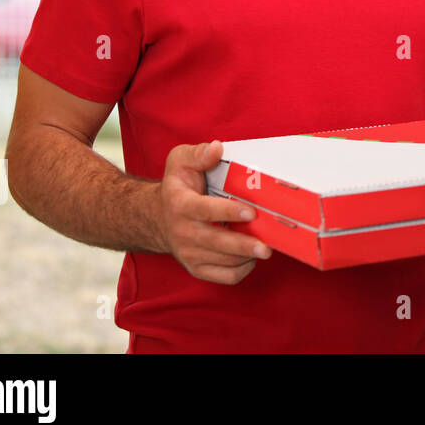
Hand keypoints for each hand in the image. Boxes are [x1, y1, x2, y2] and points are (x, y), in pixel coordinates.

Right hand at [155, 140, 270, 283]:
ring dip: (246, 256)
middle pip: (216, 242)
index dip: (228, 212)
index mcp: (180, 204)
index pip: (205, 210)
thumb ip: (198, 154)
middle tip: (267, 246)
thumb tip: (217, 148)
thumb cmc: (177, 187)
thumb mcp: (180, 161)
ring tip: (266, 246)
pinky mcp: (197, 268)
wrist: (157, 218)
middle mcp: (182, 232)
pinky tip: (252, 257)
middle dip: (243, 245)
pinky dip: (241, 270)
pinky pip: (224, 276)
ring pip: (223, 261)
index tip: (251, 212)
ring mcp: (189, 253)